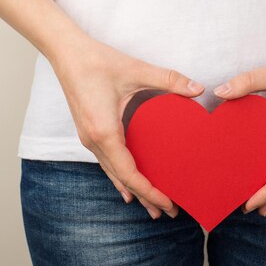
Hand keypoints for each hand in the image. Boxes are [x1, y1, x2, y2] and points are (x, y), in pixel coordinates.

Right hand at [51, 38, 204, 219]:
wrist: (67, 53)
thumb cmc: (97, 62)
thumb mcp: (136, 70)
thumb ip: (169, 80)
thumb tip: (198, 88)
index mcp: (104, 131)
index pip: (129, 173)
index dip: (149, 191)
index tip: (168, 203)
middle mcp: (94, 141)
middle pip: (122, 179)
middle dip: (146, 197)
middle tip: (168, 212)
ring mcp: (89, 138)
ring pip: (113, 173)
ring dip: (133, 190)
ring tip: (152, 206)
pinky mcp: (89, 132)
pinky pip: (107, 162)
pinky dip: (120, 177)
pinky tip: (126, 187)